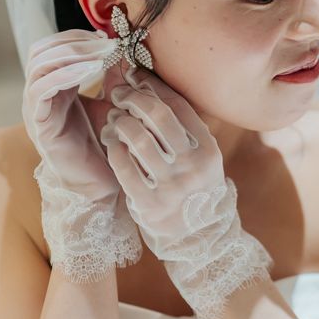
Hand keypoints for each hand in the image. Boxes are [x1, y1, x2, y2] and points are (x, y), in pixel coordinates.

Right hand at [22, 28, 141, 282]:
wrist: (103, 183)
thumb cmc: (108, 145)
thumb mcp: (114, 103)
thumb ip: (113, 77)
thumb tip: (120, 48)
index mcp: (57, 88)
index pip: (54, 48)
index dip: (77, 37)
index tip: (106, 36)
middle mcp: (42, 96)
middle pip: (41, 51)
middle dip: (73, 41)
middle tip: (104, 42)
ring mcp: (37, 110)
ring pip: (39, 66)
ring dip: (70, 54)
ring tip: (100, 53)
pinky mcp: (39, 125)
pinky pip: (41, 90)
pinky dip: (63, 74)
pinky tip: (89, 70)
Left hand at [100, 67, 272, 318]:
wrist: (201, 241)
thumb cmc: (197, 192)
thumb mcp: (203, 160)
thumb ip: (183, 130)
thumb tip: (151, 90)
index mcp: (208, 149)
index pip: (178, 104)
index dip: (153, 85)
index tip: (135, 76)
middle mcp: (193, 165)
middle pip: (157, 115)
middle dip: (133, 97)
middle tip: (118, 93)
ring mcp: (171, 186)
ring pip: (137, 138)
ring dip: (119, 122)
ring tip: (114, 119)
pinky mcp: (149, 204)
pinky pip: (123, 166)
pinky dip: (113, 148)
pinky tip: (110, 142)